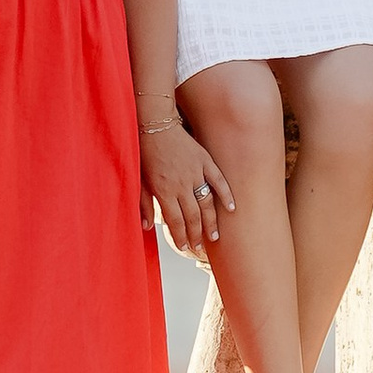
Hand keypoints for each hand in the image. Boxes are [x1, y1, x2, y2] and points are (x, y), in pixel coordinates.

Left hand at [140, 117, 232, 250]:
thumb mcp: (140, 181)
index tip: (184, 246)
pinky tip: (231, 208)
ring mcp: (195, 173)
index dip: (181, 236)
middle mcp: (182, 184)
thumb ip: (144, 205)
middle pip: (193, 216)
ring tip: (215, 236)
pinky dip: (226, 194)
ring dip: (211, 222)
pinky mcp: (204, 161)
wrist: (155, 125)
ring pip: (207, 203)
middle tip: (200, 246)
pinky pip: (218, 180)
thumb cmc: (144, 154)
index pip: (176, 221)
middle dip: (197, 234)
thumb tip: (147, 227)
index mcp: (164, 191)